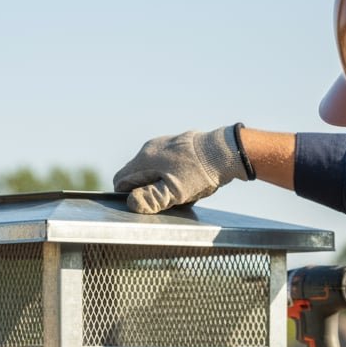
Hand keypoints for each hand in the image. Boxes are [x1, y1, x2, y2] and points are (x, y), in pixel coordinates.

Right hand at [113, 124, 250, 213]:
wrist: (225, 152)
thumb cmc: (199, 174)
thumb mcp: (175, 193)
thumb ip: (151, 199)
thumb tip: (131, 203)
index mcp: (145, 159)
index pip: (120, 180)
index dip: (127, 196)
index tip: (144, 203)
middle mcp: (150, 148)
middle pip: (136, 175)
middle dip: (145, 190)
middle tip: (165, 200)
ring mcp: (163, 143)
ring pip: (150, 169)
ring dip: (158, 183)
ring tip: (179, 191)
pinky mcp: (176, 144)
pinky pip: (164, 163)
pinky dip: (169, 174)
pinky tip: (186, 181)